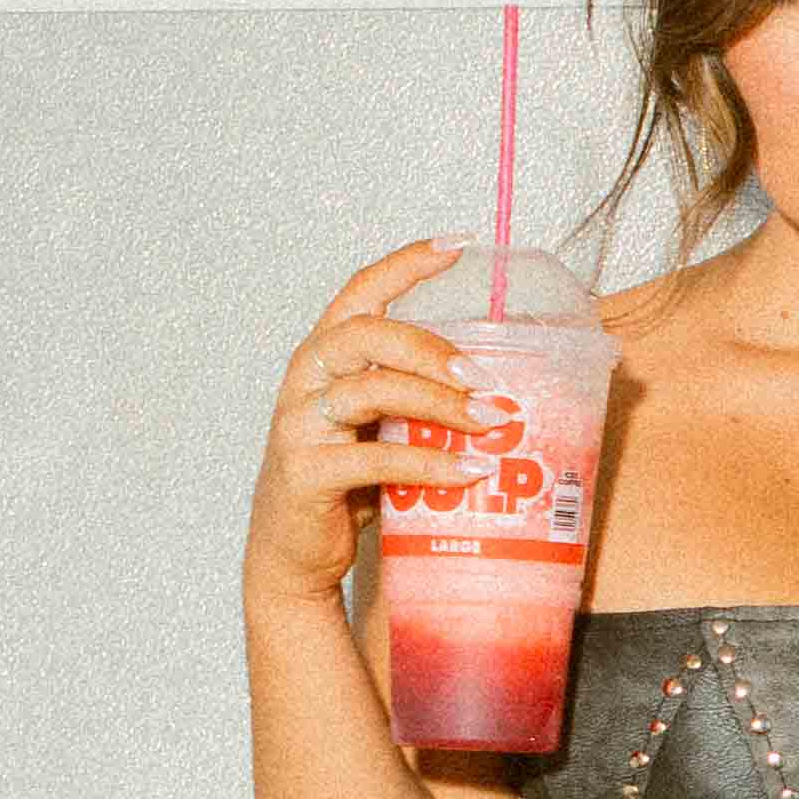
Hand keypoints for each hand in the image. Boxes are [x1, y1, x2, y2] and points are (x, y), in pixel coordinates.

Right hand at [247, 237, 477, 605]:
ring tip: (490, 423)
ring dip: (439, 404)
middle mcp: (306, 378)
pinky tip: (468, 471)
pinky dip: (428, 463)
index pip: (361, 291)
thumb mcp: (379, 427)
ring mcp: (299, 423)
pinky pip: (374, 458)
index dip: (406, 263)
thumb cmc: (345, 483)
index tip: (459, 243)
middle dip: (431, 347)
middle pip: (366, 333)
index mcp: (325, 355)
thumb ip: (415, 398)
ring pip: (372, 390)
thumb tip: (503, 386)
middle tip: (488, 377)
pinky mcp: (306, 471)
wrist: (294, 555)